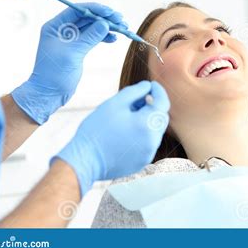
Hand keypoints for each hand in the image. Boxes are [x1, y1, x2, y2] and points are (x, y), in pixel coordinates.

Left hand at [11, 2, 127, 123]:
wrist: (49, 94)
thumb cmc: (54, 74)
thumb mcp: (72, 54)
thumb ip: (89, 37)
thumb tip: (105, 24)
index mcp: (55, 26)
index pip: (77, 11)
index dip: (95, 10)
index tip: (111, 12)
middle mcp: (62, 30)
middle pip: (87, 18)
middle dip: (105, 18)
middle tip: (121, 20)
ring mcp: (71, 39)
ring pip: (92, 27)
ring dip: (107, 27)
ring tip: (123, 29)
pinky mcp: (78, 49)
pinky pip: (93, 38)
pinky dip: (104, 37)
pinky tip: (114, 39)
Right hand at [53, 80, 169, 196]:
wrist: (84, 160)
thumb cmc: (97, 129)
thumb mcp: (115, 103)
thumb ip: (135, 91)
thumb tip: (147, 86)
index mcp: (147, 125)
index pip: (163, 103)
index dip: (159, 91)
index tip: (151, 85)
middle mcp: (152, 141)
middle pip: (160, 118)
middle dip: (153, 106)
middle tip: (136, 100)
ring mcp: (148, 154)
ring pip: (155, 131)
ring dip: (147, 121)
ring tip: (127, 117)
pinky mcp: (142, 162)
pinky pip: (148, 144)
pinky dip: (142, 134)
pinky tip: (126, 132)